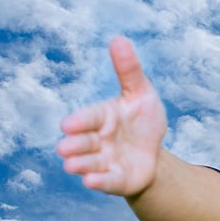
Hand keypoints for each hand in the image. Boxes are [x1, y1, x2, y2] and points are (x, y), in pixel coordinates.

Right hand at [57, 36, 166, 196]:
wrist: (154, 154)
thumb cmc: (142, 120)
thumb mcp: (141, 93)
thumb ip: (129, 70)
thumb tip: (118, 38)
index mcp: (101, 118)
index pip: (88, 118)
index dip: (80, 121)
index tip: (68, 124)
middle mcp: (97, 141)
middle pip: (82, 143)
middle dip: (75, 145)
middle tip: (65, 148)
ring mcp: (104, 162)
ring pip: (89, 164)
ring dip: (81, 164)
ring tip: (72, 165)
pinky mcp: (114, 180)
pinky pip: (105, 182)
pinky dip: (99, 181)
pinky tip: (92, 181)